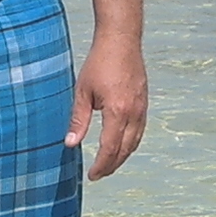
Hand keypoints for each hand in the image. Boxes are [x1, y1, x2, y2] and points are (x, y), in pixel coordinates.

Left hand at [71, 38, 149, 180]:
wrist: (121, 40)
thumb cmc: (99, 62)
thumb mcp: (82, 91)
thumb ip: (78, 120)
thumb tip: (70, 144)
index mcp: (117, 112)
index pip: (110, 148)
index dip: (101, 165)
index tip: (92, 176)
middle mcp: (134, 113)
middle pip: (125, 150)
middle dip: (112, 165)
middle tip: (99, 174)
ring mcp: (142, 108)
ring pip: (135, 142)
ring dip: (122, 157)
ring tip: (109, 164)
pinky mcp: (144, 103)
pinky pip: (140, 131)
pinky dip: (131, 143)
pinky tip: (122, 145)